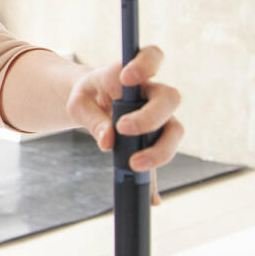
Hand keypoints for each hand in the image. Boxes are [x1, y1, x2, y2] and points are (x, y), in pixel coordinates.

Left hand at [66, 45, 183, 204]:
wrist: (92, 104)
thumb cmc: (87, 95)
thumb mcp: (79, 103)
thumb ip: (92, 119)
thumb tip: (108, 142)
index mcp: (133, 74)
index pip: (153, 57)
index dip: (146, 64)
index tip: (127, 77)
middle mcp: (154, 94)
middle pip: (170, 98)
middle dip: (150, 116)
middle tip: (123, 128)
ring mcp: (161, 118)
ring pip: (175, 130)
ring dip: (159, 149)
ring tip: (133, 164)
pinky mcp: (157, 141)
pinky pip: (161, 158)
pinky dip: (156, 180)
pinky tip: (153, 199)